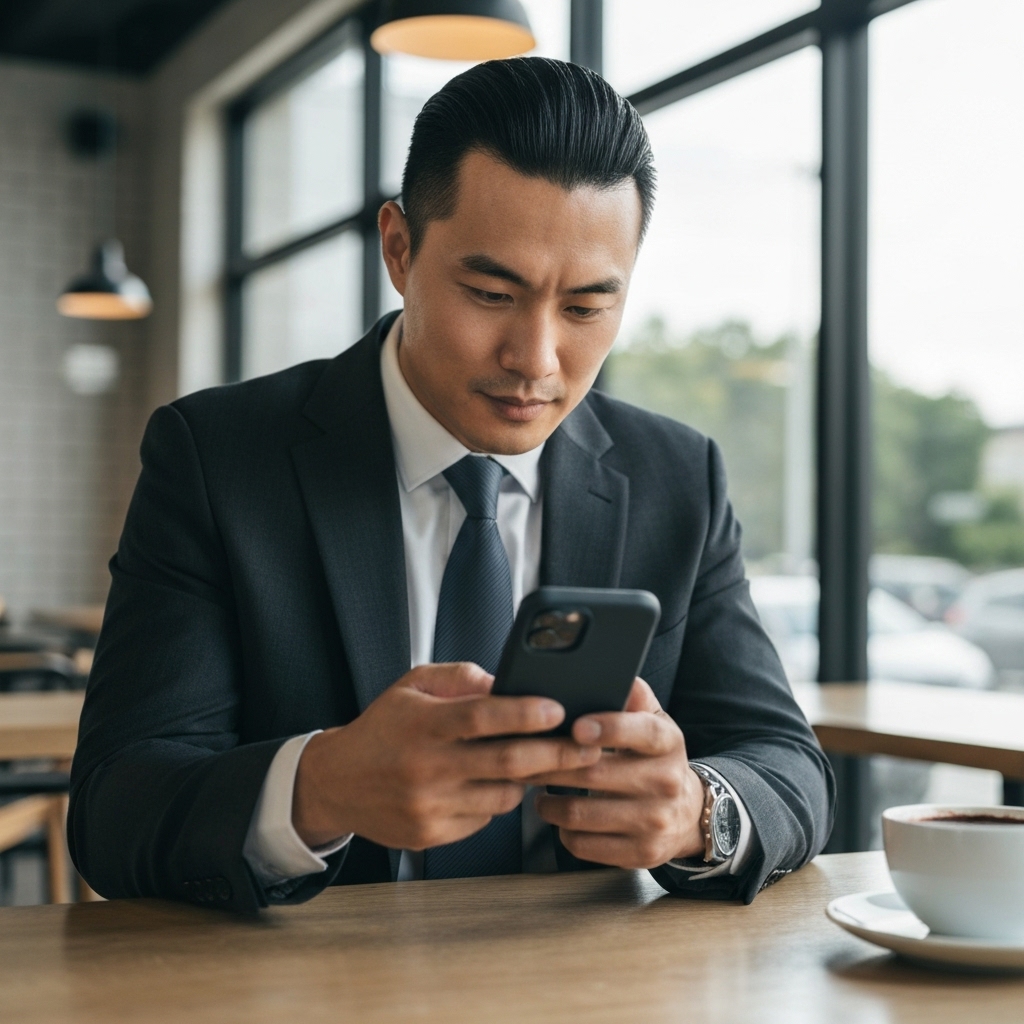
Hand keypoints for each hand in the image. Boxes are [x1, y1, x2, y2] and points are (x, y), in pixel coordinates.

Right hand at [291, 662, 600, 848]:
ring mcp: (430, 805)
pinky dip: (498, 799)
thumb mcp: (412, 686)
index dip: (524, 713)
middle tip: (589, 746)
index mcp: (423, 724)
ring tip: (541, 762)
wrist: (337, 783)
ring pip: (502, 795)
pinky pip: (485, 818)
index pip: (482, 717)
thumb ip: (459, 678)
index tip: (558, 710)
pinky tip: (494, 783)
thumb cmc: (384, 728)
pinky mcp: (432, 834)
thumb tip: (506, 682)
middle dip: (555, 754)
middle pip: (505, 762)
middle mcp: (427, 767)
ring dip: (528, 779)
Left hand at [529, 678, 705, 869]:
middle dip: (550, 765)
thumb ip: (631, 695)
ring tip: (533, 788)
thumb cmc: (653, 757)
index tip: (575, 726)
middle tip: (521, 756)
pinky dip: (561, 830)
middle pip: (595, 774)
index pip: (641, 732)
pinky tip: (557, 815)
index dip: (608, 728)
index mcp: (667, 742)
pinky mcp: (641, 854)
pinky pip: (584, 844)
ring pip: (581, 814)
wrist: (688, 812)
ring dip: (547, 802)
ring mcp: (655, 822)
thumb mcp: (652, 721)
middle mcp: (666, 782)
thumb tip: (606, 669)